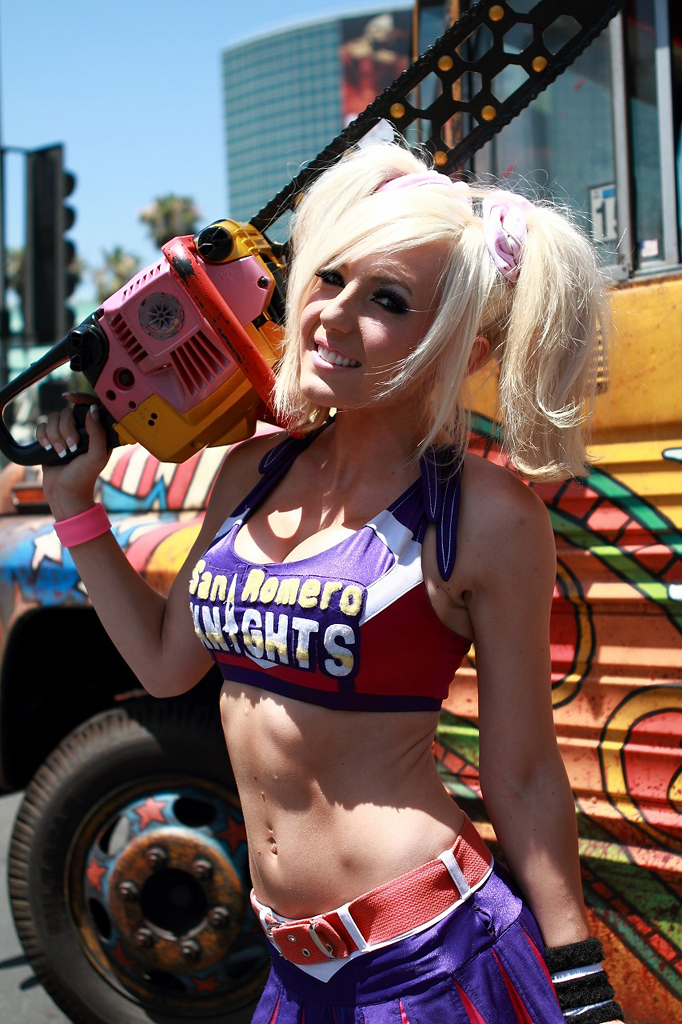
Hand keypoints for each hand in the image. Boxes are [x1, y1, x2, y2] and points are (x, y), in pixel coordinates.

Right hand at [36, 393, 109, 518]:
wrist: (65, 494)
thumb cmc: (84, 478)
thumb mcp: (97, 457)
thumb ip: (98, 433)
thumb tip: (92, 410)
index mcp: (97, 432)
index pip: (90, 406)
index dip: (81, 398)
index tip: (70, 397)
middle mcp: (82, 430)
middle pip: (67, 412)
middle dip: (66, 429)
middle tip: (71, 448)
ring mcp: (66, 434)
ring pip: (53, 418)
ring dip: (54, 436)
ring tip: (61, 453)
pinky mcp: (51, 439)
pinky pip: (41, 426)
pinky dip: (43, 437)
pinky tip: (48, 450)